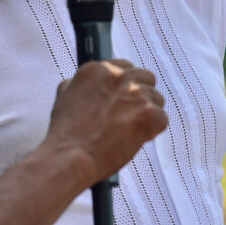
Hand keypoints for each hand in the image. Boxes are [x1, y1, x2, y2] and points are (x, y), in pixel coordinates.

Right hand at [45, 59, 166, 184]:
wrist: (70, 158)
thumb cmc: (65, 135)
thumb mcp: (64, 98)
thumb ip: (78, 85)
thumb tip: (85, 86)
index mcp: (97, 70)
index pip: (124, 67)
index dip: (126, 86)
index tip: (123, 99)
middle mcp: (117, 76)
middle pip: (145, 78)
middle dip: (141, 96)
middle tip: (131, 115)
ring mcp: (135, 93)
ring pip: (156, 99)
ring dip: (147, 114)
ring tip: (130, 131)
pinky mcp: (148, 113)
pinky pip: (162, 118)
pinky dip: (152, 131)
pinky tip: (136, 139)